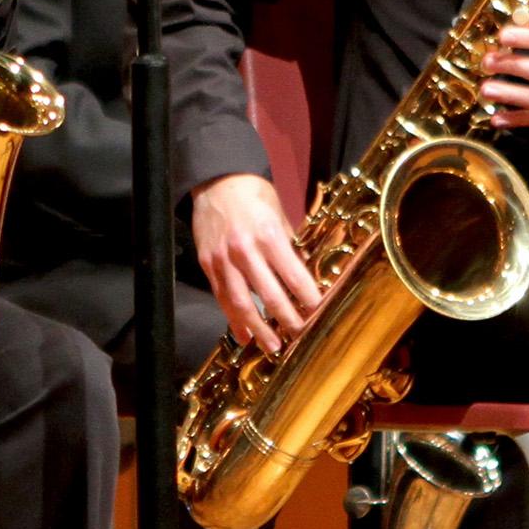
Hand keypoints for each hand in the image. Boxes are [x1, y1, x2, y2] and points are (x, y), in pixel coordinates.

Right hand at [193, 173, 322, 349]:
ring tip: (273, 346)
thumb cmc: (254, 195)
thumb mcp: (280, 215)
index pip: (294, 276)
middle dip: (288, 320)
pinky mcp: (208, 264)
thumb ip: (291, 247)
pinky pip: (222, 298)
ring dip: (259, 329)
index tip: (319, 313)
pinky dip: (233, 319)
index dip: (309, 299)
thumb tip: (307, 277)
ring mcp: (224, 260)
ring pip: (242, 304)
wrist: (216, 181)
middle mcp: (245, 251)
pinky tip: (244, 335)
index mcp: (269, 236)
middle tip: (300, 335)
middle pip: (270, 296)